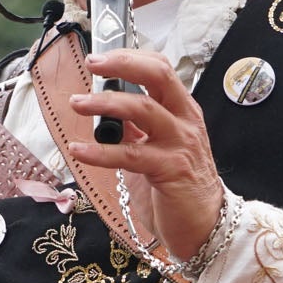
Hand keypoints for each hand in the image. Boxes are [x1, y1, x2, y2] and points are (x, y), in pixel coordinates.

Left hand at [66, 48, 223, 262]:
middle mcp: (184, 121)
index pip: (160, 69)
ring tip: (78, 103)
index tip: (101, 57)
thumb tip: (104, 111)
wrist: (204, 226)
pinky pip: (130, 154)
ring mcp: (180, 144)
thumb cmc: (178, 186)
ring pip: (143, 108)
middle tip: (92, 64)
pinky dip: (100, 150)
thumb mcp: (155, 148)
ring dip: (105, 103)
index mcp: (182, 111)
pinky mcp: (170, 170)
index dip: (130, 57)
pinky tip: (79, 149)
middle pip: (158, 76)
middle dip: (123, 64)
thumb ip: (136, 128)